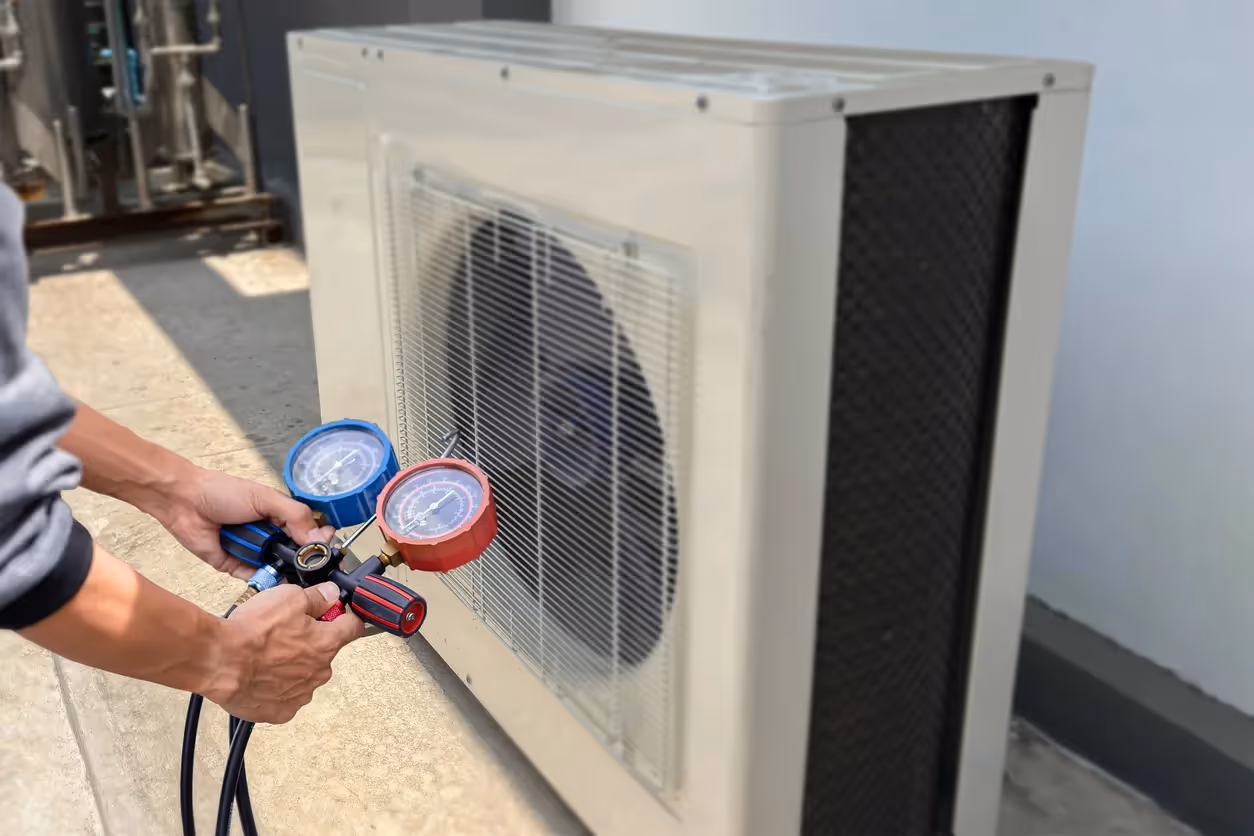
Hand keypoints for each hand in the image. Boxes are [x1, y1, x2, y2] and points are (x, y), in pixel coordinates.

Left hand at [159, 466, 335, 579]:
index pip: (309, 532)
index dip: (318, 542)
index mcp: (281, 516)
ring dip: (284, 571)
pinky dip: (265, 581)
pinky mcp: (236, 566)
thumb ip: (295, 515)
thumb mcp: (265, 498)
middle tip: (312, 567)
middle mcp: (270, 535)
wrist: (184, 502)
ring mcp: (254, 552)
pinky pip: (256, 578)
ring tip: (292, 574)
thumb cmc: (221, 492)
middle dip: (303, 561)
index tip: (327, 550)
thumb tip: (318, 536)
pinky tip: (274, 582)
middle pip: (296, 554)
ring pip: (278, 568)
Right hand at [210, 582, 363, 723]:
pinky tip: (260, 675)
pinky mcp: (280, 711)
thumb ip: (316, 597)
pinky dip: (276, 687)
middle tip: (284, 632)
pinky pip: (285, 697)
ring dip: (291, 665)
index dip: (344, 618)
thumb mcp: (289, 598)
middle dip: (309, 642)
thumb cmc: (253, 632)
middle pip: (324, 652)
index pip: (353, 628)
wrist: (220, 661)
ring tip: (266, 654)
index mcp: (327, 643)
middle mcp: (319, 672)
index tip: (335, 615)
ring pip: (304, 675)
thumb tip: (331, 594)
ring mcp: (301, 694)